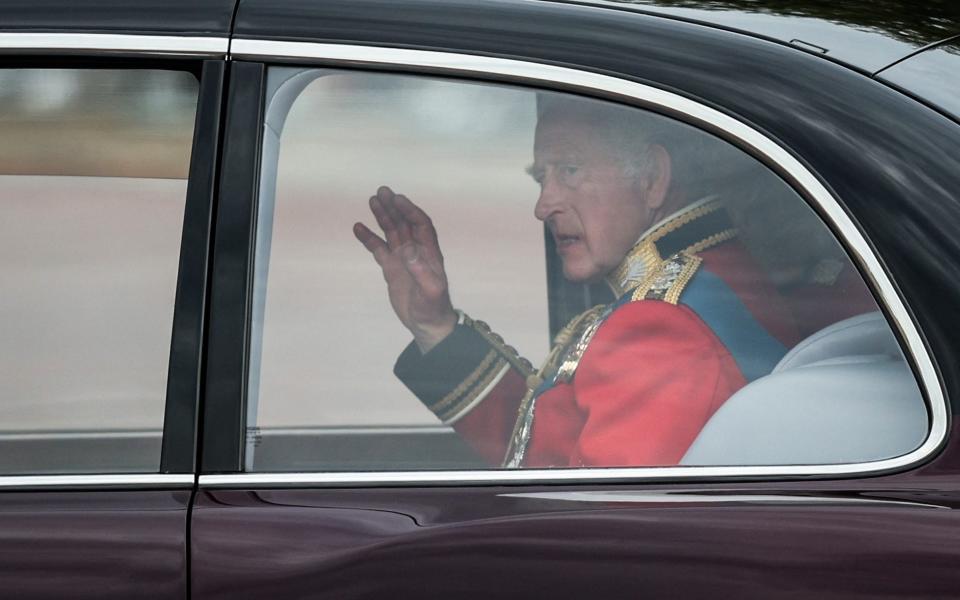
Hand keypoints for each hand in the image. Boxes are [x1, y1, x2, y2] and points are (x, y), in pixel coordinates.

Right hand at [354, 186, 456, 352]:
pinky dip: (369, 238)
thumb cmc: (433, 307)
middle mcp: (416, 250)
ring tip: (372, 201)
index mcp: (429, 252)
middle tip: (381, 192)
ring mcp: (403, 258)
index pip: (420, 224)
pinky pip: (378, 248)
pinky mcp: (391, 268)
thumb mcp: (430, 290)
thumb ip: (420, 271)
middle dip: (394, 207)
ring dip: (382, 217)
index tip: (397, 199)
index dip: (410, 210)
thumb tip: (408, 250)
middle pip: (404, 223)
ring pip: (391, 232)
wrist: (426, 323)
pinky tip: (358, 227)